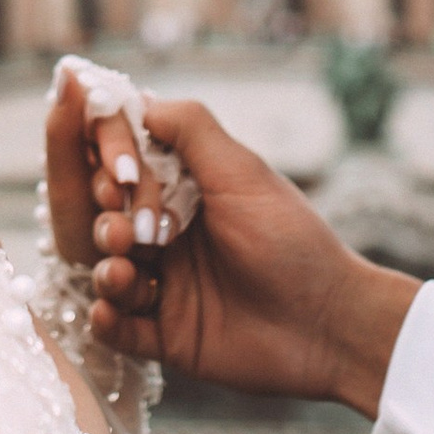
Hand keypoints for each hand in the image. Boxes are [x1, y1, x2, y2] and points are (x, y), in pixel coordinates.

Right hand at [53, 82, 413, 417]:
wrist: (329, 322)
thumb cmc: (292, 241)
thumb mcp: (242, 173)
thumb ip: (190, 129)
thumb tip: (136, 98)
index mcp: (182, 192)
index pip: (121, 167)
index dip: (108, 165)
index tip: (120, 175)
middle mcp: (167, 235)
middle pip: (104, 219)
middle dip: (104, 219)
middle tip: (124, 230)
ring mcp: (166, 286)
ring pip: (106, 273)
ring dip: (105, 270)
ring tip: (123, 273)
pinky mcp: (166, 335)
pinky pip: (118, 329)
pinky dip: (106, 320)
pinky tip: (109, 312)